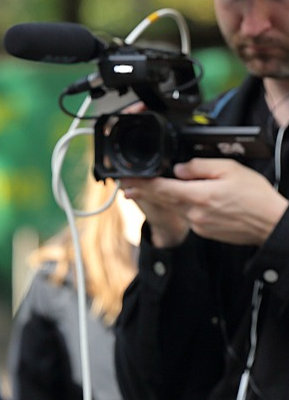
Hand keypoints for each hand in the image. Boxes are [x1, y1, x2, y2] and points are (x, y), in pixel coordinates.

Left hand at [123, 158, 287, 246]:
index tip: (126, 181)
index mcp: (199, 196)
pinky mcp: (205, 232)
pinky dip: (185, 207)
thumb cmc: (256, 196)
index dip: (141, 184)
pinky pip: (189, 216)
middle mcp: (194, 213)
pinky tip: (193, 202)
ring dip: (165, 199)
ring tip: (152, 191)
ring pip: (176, 208)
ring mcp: (199, 225)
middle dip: (145, 192)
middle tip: (127, 186)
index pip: (161, 189)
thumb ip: (200, 167)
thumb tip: (179, 168)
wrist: (273, 223)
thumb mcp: (230, 169)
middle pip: (164, 200)